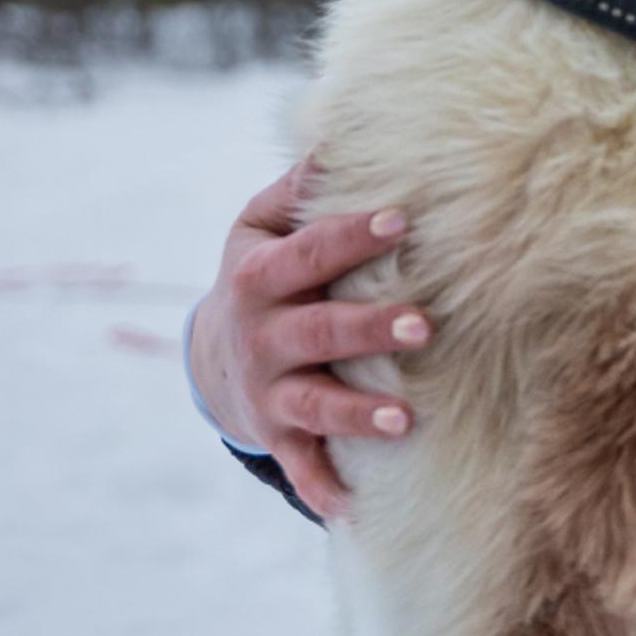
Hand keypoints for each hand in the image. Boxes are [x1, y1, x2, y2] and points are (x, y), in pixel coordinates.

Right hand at [191, 160, 432, 520]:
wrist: (211, 356)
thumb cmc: (262, 274)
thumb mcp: (258, 226)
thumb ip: (297, 186)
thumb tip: (339, 127)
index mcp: (260, 275)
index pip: (309, 253)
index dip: (351, 236)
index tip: (402, 219)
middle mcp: (261, 335)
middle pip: (319, 331)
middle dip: (369, 329)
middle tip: (424, 325)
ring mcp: (268, 391)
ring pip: (313, 404)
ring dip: (356, 413)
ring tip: (404, 418)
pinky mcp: (276, 434)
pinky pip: (300, 464)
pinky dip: (320, 486)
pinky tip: (351, 508)